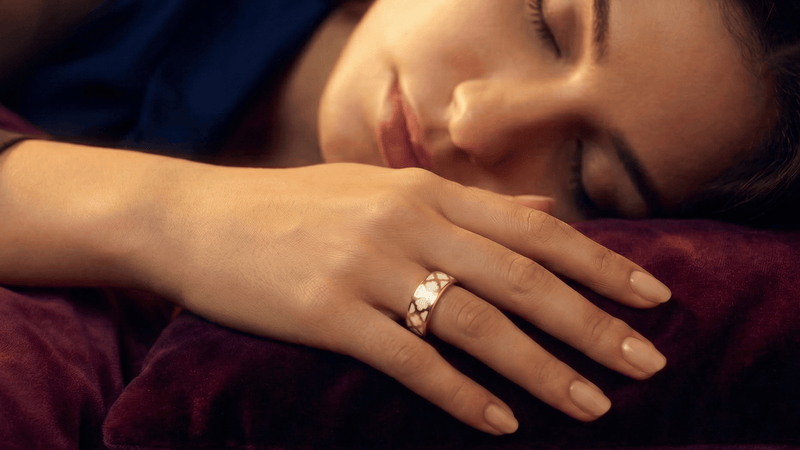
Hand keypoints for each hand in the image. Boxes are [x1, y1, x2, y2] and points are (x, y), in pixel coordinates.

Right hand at [145, 163, 669, 434]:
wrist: (196, 218)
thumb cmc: (294, 207)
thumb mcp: (382, 188)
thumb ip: (465, 202)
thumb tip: (544, 212)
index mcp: (425, 191)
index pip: (534, 231)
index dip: (600, 264)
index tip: (652, 298)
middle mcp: (406, 223)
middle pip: (522, 280)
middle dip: (593, 325)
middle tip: (648, 364)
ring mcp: (367, 267)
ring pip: (477, 324)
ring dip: (543, 370)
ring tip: (594, 405)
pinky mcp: (328, 313)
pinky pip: (410, 359)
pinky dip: (461, 394)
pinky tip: (501, 424)